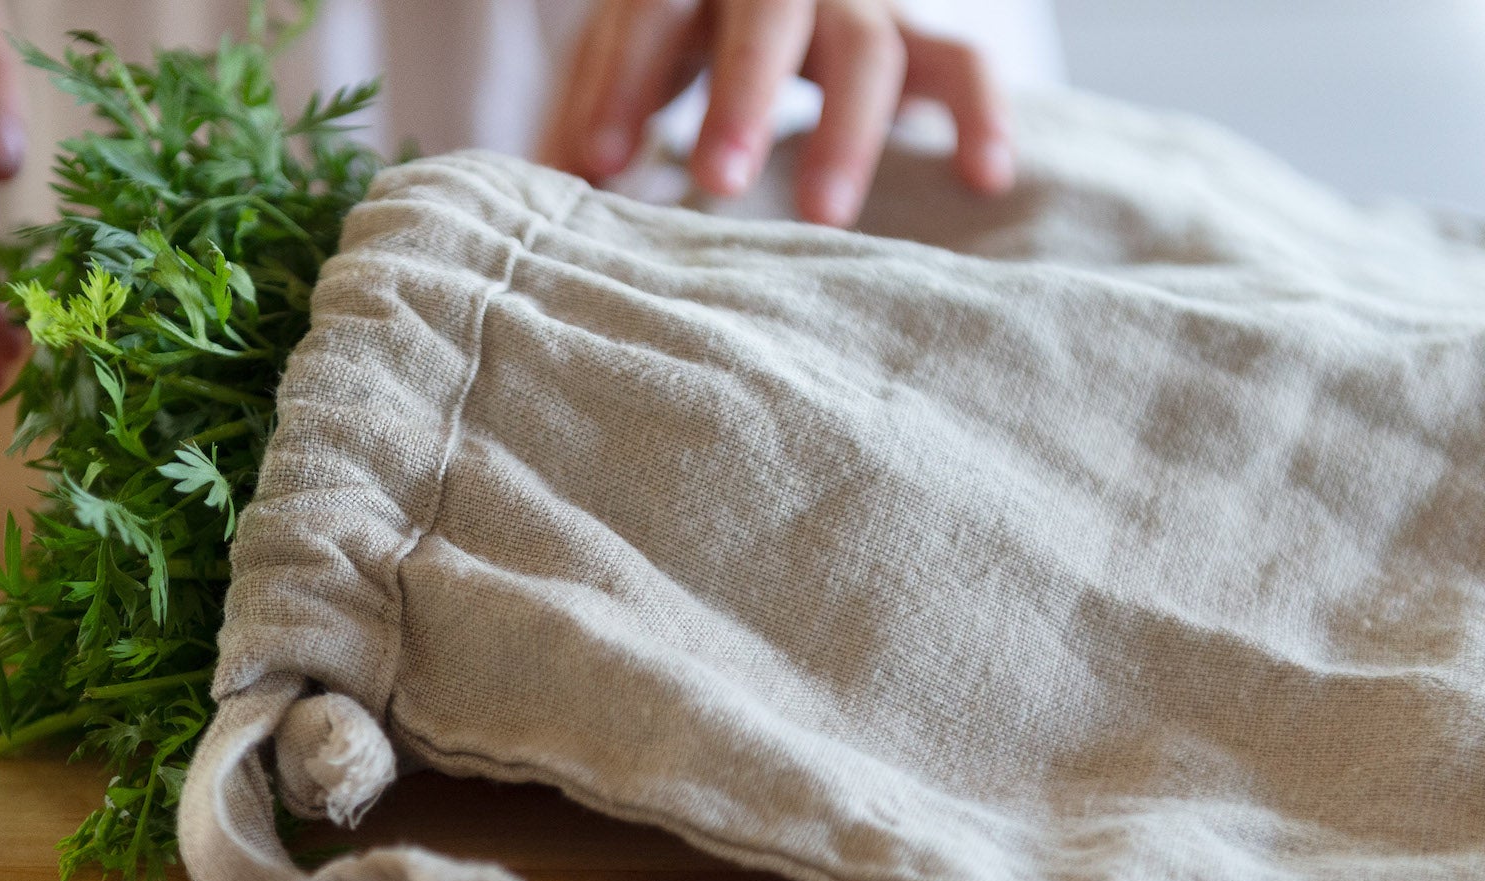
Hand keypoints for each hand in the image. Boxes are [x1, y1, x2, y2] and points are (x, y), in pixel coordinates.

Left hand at [541, 0, 1013, 225]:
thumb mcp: (623, 73)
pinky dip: (980, 116)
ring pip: (869, 47)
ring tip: (823, 220)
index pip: (650, 12)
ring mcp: (856, 5)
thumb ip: (586, 129)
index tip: (594, 165)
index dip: (622, 83)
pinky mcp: (916, 41)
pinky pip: (964, 64)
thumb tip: (533, 209)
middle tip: (716, 183)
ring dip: (846, 132)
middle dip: (743, 98)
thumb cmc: (674, 51)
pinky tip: (985, 180)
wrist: (761, 3)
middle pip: (767, 17)